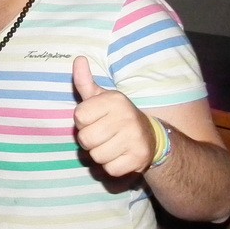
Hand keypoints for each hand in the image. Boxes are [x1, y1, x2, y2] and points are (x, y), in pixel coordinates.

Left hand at [72, 56, 154, 175]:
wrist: (151, 137)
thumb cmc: (117, 117)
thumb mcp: (102, 98)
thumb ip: (85, 82)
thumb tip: (78, 59)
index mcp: (115, 100)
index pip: (79, 117)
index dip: (83, 122)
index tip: (95, 119)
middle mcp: (126, 116)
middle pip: (85, 139)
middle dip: (90, 141)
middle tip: (103, 135)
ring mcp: (135, 138)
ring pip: (96, 156)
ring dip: (100, 154)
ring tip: (112, 145)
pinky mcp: (139, 158)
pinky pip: (109, 169)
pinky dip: (111, 166)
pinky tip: (120, 156)